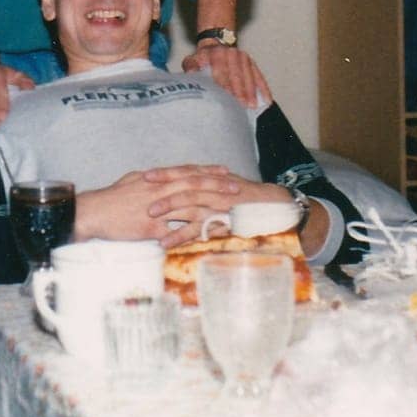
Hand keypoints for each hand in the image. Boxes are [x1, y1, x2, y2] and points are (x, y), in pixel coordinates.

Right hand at [75, 165, 241, 246]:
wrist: (93, 213)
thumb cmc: (110, 199)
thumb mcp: (133, 182)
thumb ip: (150, 181)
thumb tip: (160, 177)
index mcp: (156, 179)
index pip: (187, 172)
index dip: (207, 171)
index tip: (225, 171)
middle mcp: (159, 191)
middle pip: (194, 186)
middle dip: (217, 186)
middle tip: (237, 188)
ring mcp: (156, 209)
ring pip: (190, 206)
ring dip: (212, 207)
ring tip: (231, 210)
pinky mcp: (151, 228)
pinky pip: (176, 231)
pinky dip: (193, 232)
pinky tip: (210, 235)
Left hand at [151, 179, 333, 255]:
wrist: (276, 208)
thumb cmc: (248, 198)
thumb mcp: (226, 186)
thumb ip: (207, 184)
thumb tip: (185, 182)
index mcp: (213, 179)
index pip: (184, 173)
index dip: (165, 174)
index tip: (143, 175)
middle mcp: (216, 189)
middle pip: (184, 187)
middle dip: (161, 191)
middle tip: (140, 196)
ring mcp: (220, 206)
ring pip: (190, 207)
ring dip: (168, 213)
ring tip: (148, 218)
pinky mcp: (224, 223)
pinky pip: (200, 231)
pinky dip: (182, 236)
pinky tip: (166, 243)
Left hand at [181, 43, 271, 106]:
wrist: (215, 43)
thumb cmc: (203, 59)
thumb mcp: (192, 60)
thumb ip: (191, 67)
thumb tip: (191, 74)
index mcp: (216, 53)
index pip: (221, 71)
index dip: (223, 85)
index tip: (225, 97)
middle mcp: (231, 54)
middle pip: (236, 75)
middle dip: (239, 91)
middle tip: (241, 106)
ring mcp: (243, 58)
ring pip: (249, 76)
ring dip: (251, 92)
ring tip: (252, 106)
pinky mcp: (252, 63)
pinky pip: (259, 76)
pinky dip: (263, 88)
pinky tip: (266, 100)